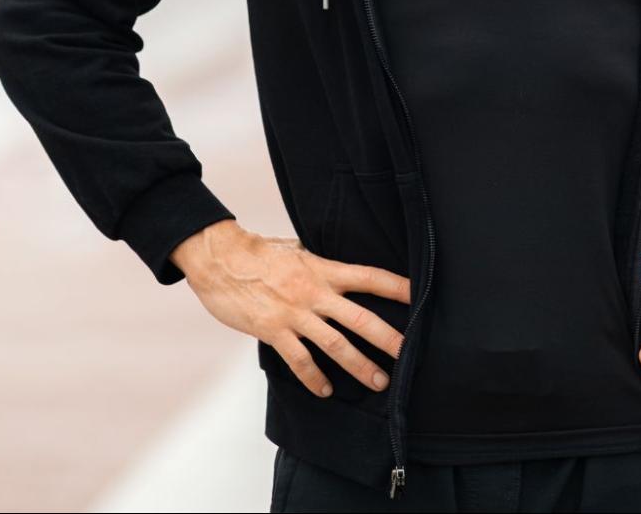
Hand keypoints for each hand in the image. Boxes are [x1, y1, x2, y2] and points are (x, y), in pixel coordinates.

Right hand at [169, 219, 412, 398]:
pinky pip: (299, 360)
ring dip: (359, 365)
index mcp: (324, 269)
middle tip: (409, 355)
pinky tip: (325, 390)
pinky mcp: (273, 330)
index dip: (397, 286)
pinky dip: (314, 378)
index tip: (420, 295)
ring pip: (335, 344)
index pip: (369, 277)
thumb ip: (320, 265)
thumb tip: (338, 271)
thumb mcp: (296, 250)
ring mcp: (294, 313)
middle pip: (360, 318)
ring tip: (378, 381)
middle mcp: (314, 292)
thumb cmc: (258, 253)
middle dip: (388, 338)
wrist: (220, 259)